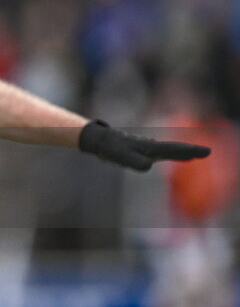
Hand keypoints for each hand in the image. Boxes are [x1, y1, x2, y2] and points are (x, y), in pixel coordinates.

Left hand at [78, 119, 210, 170]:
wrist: (99, 140)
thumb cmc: (109, 148)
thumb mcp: (120, 156)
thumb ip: (134, 161)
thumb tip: (149, 166)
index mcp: (150, 148)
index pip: (174, 150)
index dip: (189, 151)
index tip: (206, 152)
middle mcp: (151, 146)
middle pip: (174, 148)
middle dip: (190, 151)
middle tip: (207, 152)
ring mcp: (147, 148)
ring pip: (169, 150)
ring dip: (182, 152)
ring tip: (194, 155)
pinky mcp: (141, 151)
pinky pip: (161, 153)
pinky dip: (172, 154)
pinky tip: (172, 157)